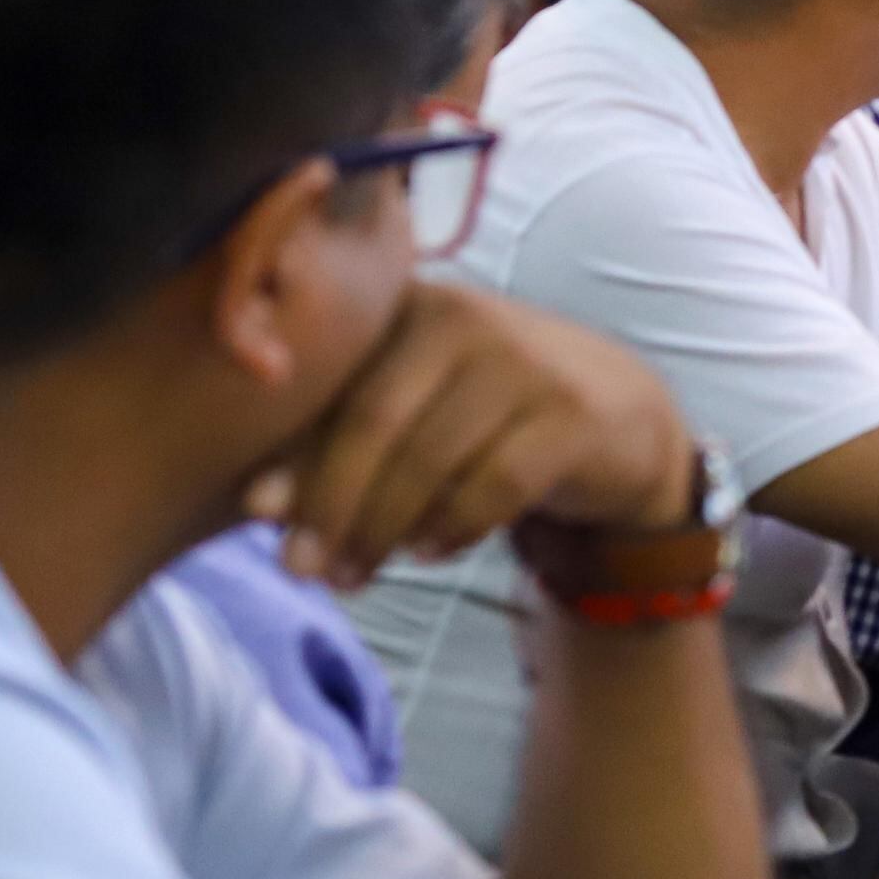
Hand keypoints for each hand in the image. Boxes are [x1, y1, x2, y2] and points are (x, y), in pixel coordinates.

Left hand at [248, 282, 695, 586]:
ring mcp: (527, 362)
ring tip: (354, 575)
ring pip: (430, 462)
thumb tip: (258, 504)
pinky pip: (492, 488)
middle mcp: (467, 317)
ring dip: (383, 532)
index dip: (294, 453)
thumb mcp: (413, 408)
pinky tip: (430, 551)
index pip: (336, 384)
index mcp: (412, 303)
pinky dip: (451, 529)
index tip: (258, 517)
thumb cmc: (488, 413)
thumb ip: (337, 442)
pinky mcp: (573, 414)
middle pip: (376, 423)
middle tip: (304, 568)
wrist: (620, 414)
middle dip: (332, 505)